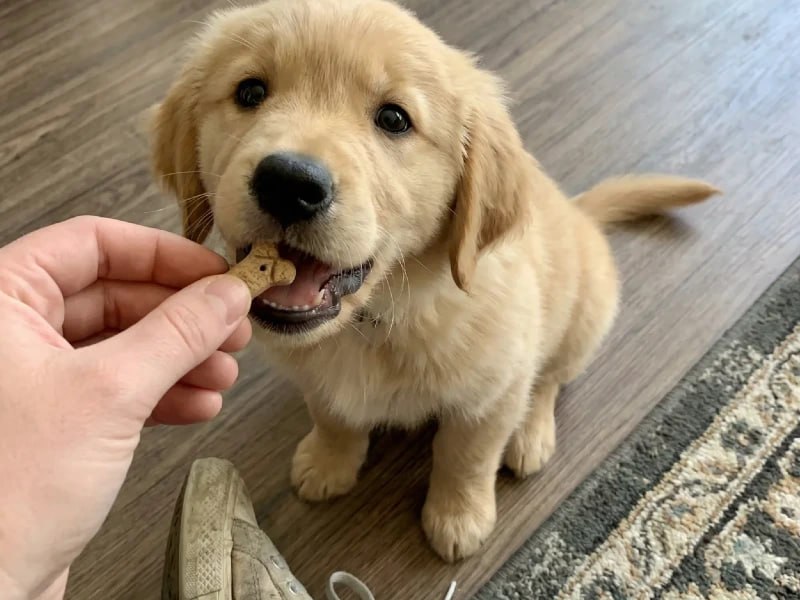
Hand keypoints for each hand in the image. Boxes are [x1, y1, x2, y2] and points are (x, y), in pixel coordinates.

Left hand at [0, 216, 251, 598]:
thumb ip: (177, 332)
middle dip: (181, 316)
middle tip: (231, 325)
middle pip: (116, 296)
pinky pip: (120, 389)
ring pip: (124, 345)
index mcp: (2, 301)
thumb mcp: (110, 392)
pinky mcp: (57, 423)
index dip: (162, 255)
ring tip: (221, 373)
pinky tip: (197, 405)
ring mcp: (37, 380)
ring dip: (181, 358)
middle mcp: (14, 334)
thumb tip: (226, 294)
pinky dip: (163, 394)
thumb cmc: (6, 493)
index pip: (92, 245)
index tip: (214, 273)